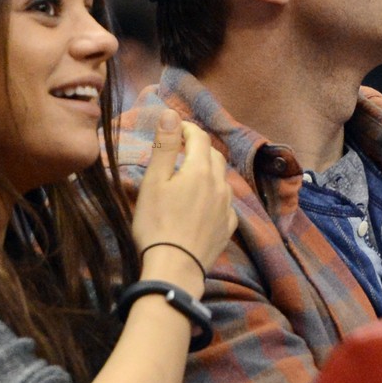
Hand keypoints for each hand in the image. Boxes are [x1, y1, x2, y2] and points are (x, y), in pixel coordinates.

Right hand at [131, 109, 236, 288]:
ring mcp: (226, 208)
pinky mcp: (227, 229)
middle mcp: (219, 185)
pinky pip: (225, 204)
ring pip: (221, 179)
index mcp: (200, 170)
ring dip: (208, 172)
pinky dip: (215, 196)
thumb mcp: (154, 181)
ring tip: (191, 177)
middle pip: (214, 156)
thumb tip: (171, 114)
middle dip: (199, 148)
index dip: (187, 128)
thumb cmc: (157, 224)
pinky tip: (204, 204)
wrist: (174, 268)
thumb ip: (165, 146)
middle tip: (182, 150)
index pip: (199, 137)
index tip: (175, 128)